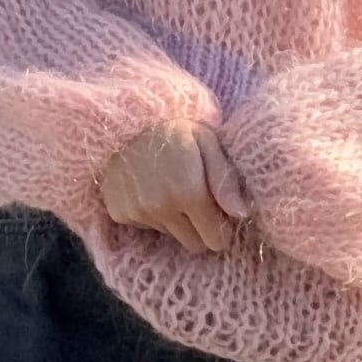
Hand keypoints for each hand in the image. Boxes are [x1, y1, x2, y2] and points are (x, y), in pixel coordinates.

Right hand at [97, 118, 251, 255]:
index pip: (216, 239)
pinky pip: (144, 226)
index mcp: (189, 192)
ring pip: (170, 234)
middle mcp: (161, 208)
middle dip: (201, 230)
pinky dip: (150, 213)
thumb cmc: (174, 128)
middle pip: (194, 244)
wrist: (124, 117)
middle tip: (197, 204)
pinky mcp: (119, 213)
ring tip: (169, 187)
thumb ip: (226, 180)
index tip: (219, 213)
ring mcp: (137, 212)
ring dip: (174, 219)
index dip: (222, 228)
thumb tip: (242, 214)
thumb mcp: (208, 144)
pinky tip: (148, 188)